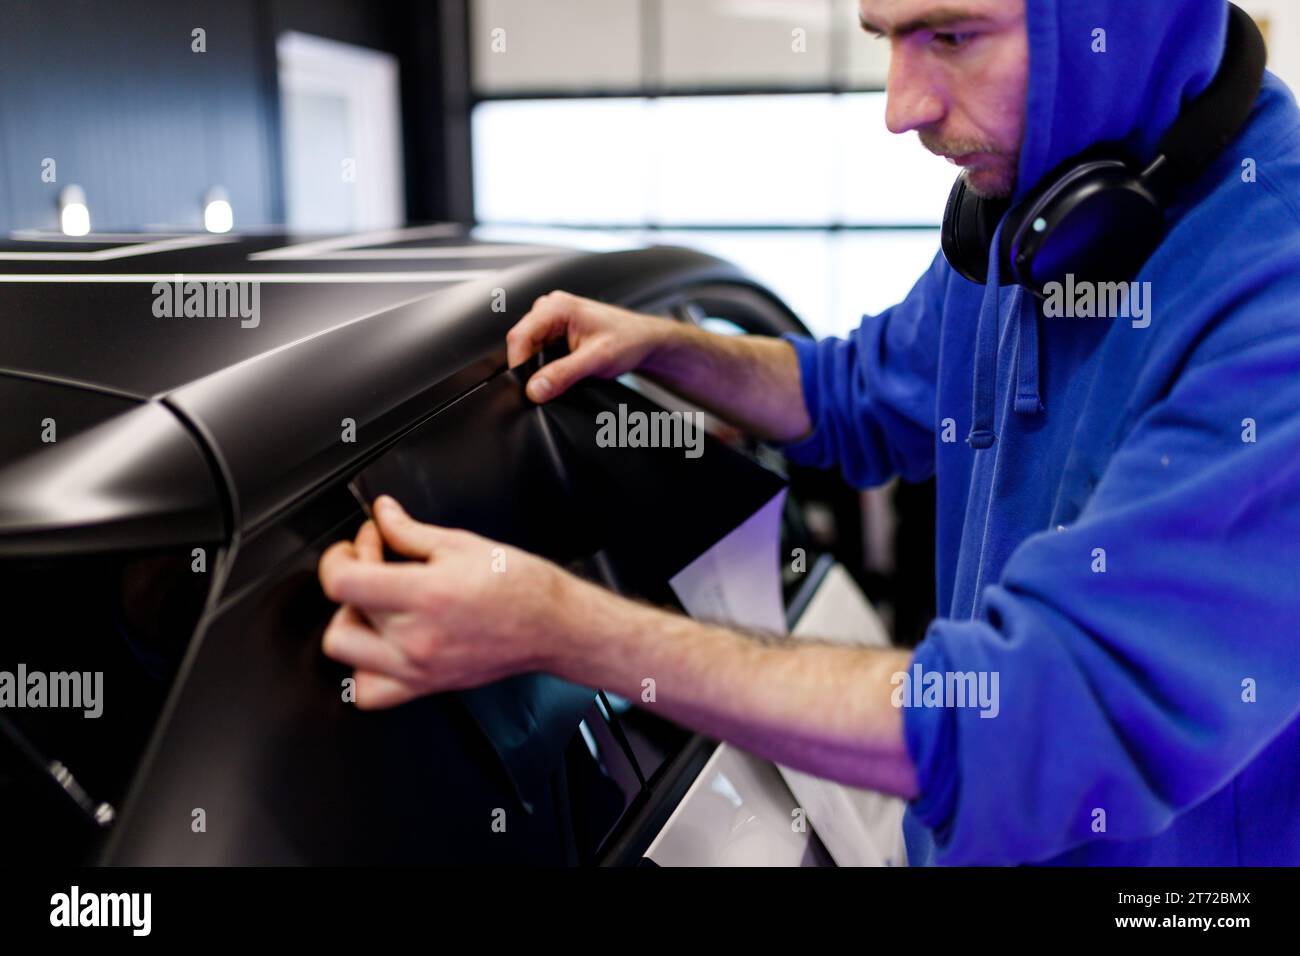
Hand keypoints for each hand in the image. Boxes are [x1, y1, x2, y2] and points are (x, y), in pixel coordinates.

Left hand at [317, 496, 575, 707]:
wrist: (553, 624)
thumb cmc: (520, 585)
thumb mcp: (461, 544)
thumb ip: (410, 531)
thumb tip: (383, 515)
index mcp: (425, 595)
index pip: (343, 582)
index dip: (339, 557)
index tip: (357, 545)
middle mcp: (416, 638)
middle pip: (343, 612)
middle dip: (351, 581)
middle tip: (374, 565)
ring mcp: (418, 668)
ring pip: (344, 654)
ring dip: (351, 624)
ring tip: (377, 605)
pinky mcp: (425, 685)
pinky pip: (368, 691)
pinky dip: (363, 669)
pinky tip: (382, 643)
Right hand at [505, 290, 676, 402]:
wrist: (644, 340)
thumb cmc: (629, 339)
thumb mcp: (596, 359)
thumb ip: (563, 374)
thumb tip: (535, 389)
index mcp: (557, 306)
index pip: (519, 336)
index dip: (519, 365)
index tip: (527, 389)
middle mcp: (550, 307)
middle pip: (521, 343)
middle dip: (529, 368)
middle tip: (546, 388)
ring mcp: (551, 319)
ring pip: (528, 349)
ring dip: (538, 367)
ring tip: (560, 377)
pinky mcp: (555, 331)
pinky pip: (538, 351)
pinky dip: (545, 366)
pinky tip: (560, 372)